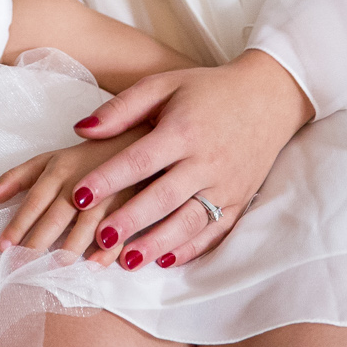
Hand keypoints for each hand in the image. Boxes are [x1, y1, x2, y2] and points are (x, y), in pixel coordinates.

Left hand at [0, 128, 150, 259]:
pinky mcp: (133, 204)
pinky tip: (95, 265)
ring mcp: (109, 194)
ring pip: (87, 225)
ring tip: (54, 269)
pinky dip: (109, 249)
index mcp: (59, 170)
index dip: (18, 224)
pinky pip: (121, 230)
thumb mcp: (50, 160)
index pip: (34, 201)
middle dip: (38, 242)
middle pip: (56, 216)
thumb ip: (18, 177)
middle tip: (21, 268)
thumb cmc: (86, 157)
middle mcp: (81, 183)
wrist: (137, 141)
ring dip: (71, 248)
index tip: (3, 247)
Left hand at [57, 49, 313, 271]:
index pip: (140, 159)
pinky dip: (192, 248)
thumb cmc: (206, 90)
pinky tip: (166, 260)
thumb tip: (81, 130)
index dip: (108, 178)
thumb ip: (122, 108)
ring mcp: (226, 184)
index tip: (78, 195)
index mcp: (183, 130)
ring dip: (159, 243)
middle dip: (132, 220)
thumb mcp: (164, 85)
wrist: (268, 98)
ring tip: (127, 261)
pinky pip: (216, 231)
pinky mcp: (240, 200)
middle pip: (165, 196)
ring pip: (190, 221)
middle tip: (100, 240)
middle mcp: (206, 160)